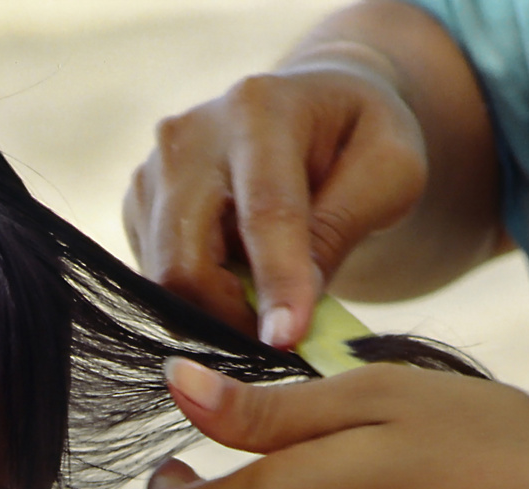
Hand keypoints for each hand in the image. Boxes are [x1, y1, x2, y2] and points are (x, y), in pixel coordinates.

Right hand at [122, 59, 424, 346]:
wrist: (309, 108)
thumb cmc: (357, 139)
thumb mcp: (390, 170)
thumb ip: (345, 228)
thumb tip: (289, 309)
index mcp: (259, 110)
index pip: (264, 212)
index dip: (276, 282)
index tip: (286, 339)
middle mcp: (189, 137)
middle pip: (186, 259)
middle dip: (230, 316)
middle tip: (280, 342)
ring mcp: (153, 172)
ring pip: (165, 279)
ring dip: (216, 311)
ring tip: (265, 302)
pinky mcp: (138, 205)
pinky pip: (156, 278)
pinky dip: (198, 298)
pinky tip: (236, 279)